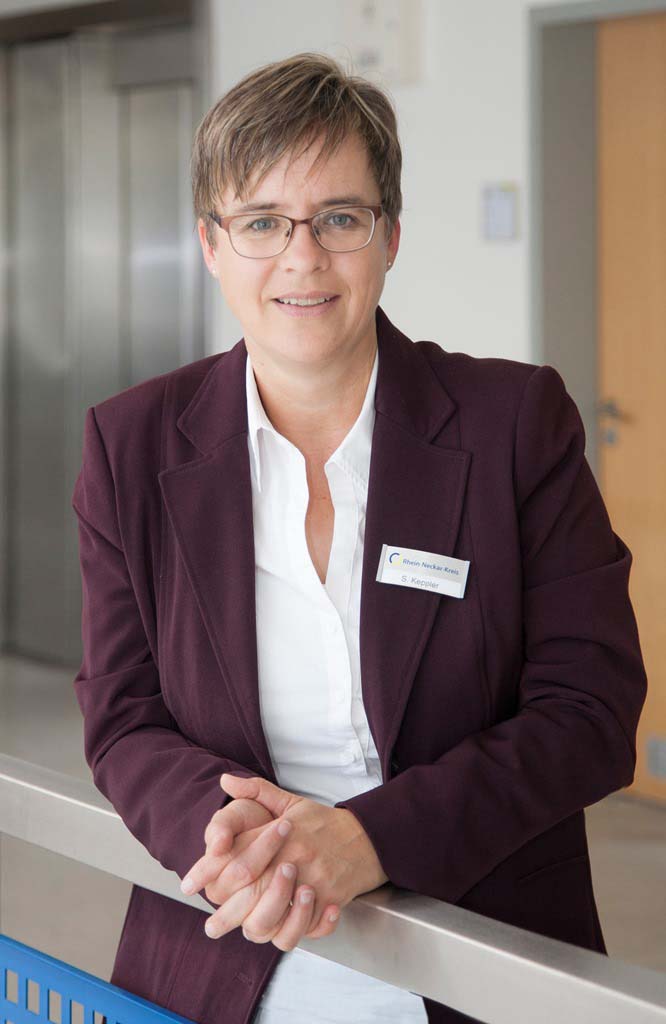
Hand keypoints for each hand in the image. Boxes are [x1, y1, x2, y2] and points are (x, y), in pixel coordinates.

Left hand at [182, 774, 388, 949]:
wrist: (369, 836)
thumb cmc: (323, 822)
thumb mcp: (290, 801)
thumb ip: (256, 791)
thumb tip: (224, 781)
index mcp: (282, 834)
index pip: (238, 856)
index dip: (210, 872)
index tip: (190, 885)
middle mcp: (295, 858)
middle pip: (253, 892)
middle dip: (226, 913)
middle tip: (210, 926)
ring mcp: (314, 881)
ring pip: (278, 916)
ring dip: (258, 927)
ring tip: (242, 932)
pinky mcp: (331, 900)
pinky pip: (308, 926)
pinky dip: (296, 932)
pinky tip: (280, 932)